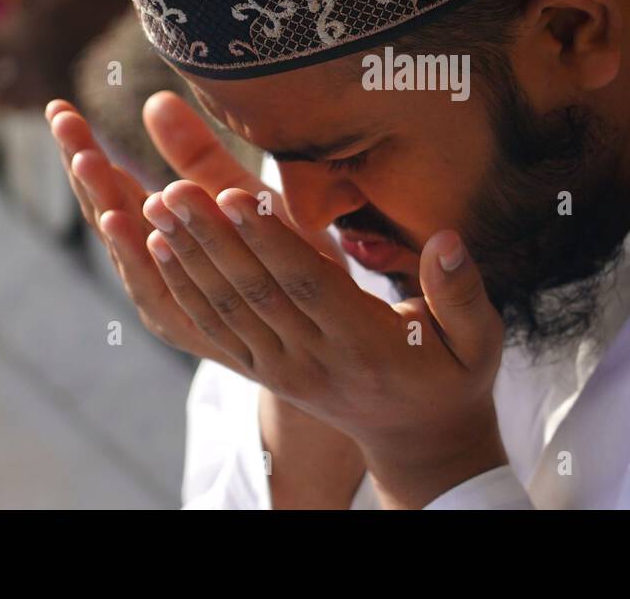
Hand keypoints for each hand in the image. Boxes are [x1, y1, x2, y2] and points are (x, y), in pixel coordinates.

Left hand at [141, 181, 508, 508]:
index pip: (306, 285)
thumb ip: (462, 293)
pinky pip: (214, 328)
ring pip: (224, 308)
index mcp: (364, 344)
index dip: (269, 241)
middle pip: (253, 292)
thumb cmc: (452, 377)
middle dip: (209, 238)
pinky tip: (154, 247)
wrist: (419, 441)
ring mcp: (282, 367)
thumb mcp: (479, 342)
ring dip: (185, 257)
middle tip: (171, 188)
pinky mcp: (263, 370)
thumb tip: (447, 240)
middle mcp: (314, 358)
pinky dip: (182, 286)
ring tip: (150, 205)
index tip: (234, 195)